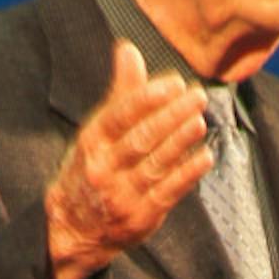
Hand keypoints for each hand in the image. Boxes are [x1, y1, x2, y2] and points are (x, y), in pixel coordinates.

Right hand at [43, 41, 211, 278]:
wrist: (74, 229)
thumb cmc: (93, 167)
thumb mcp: (98, 131)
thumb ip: (121, 92)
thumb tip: (128, 48)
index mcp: (91, 143)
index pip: (119, 116)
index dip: (148, 98)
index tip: (175, 82)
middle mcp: (103, 169)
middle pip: (140, 139)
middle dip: (170, 116)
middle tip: (198, 96)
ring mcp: (121, 196)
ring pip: (154, 165)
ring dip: (180, 142)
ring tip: (201, 120)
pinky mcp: (141, 217)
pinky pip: (167, 193)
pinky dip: (187, 174)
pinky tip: (205, 157)